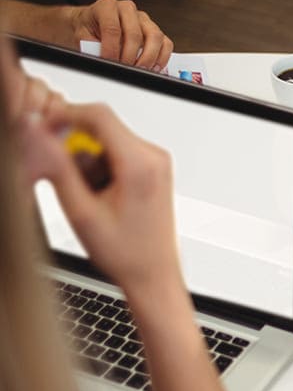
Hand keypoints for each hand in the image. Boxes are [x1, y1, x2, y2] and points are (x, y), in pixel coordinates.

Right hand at [20, 100, 181, 291]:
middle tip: (65, 179)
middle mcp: (154, 157)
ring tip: (91, 199)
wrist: (154, 275)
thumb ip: (56, 167)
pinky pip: (117, 154)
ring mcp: (156, 163)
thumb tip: (38, 134)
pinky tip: (102, 198)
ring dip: (88, 164)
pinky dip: (100, 170)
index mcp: (141, 164)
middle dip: (75, 150)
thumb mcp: (80, 211)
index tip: (42, 129)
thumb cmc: (126, 253)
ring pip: (106, 143)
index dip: (63, 116)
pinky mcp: (153, 169)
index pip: (98, 115)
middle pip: (101, 128)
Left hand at [69, 0, 172, 71]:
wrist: (90, 25)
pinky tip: (152, 67)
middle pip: (135, 33)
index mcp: (107, 6)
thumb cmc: (87, 29)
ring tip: (139, 69)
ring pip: (155, 36)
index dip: (111, 49)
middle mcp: (127, 9)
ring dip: (148, 57)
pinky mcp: (154, 30)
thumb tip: (103, 61)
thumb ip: (91, 47)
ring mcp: (143, 19)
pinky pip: (166, 43)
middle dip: (130, 56)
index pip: (112, 28)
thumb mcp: (82, 36)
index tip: (109, 62)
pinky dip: (162, 57)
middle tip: (124, 68)